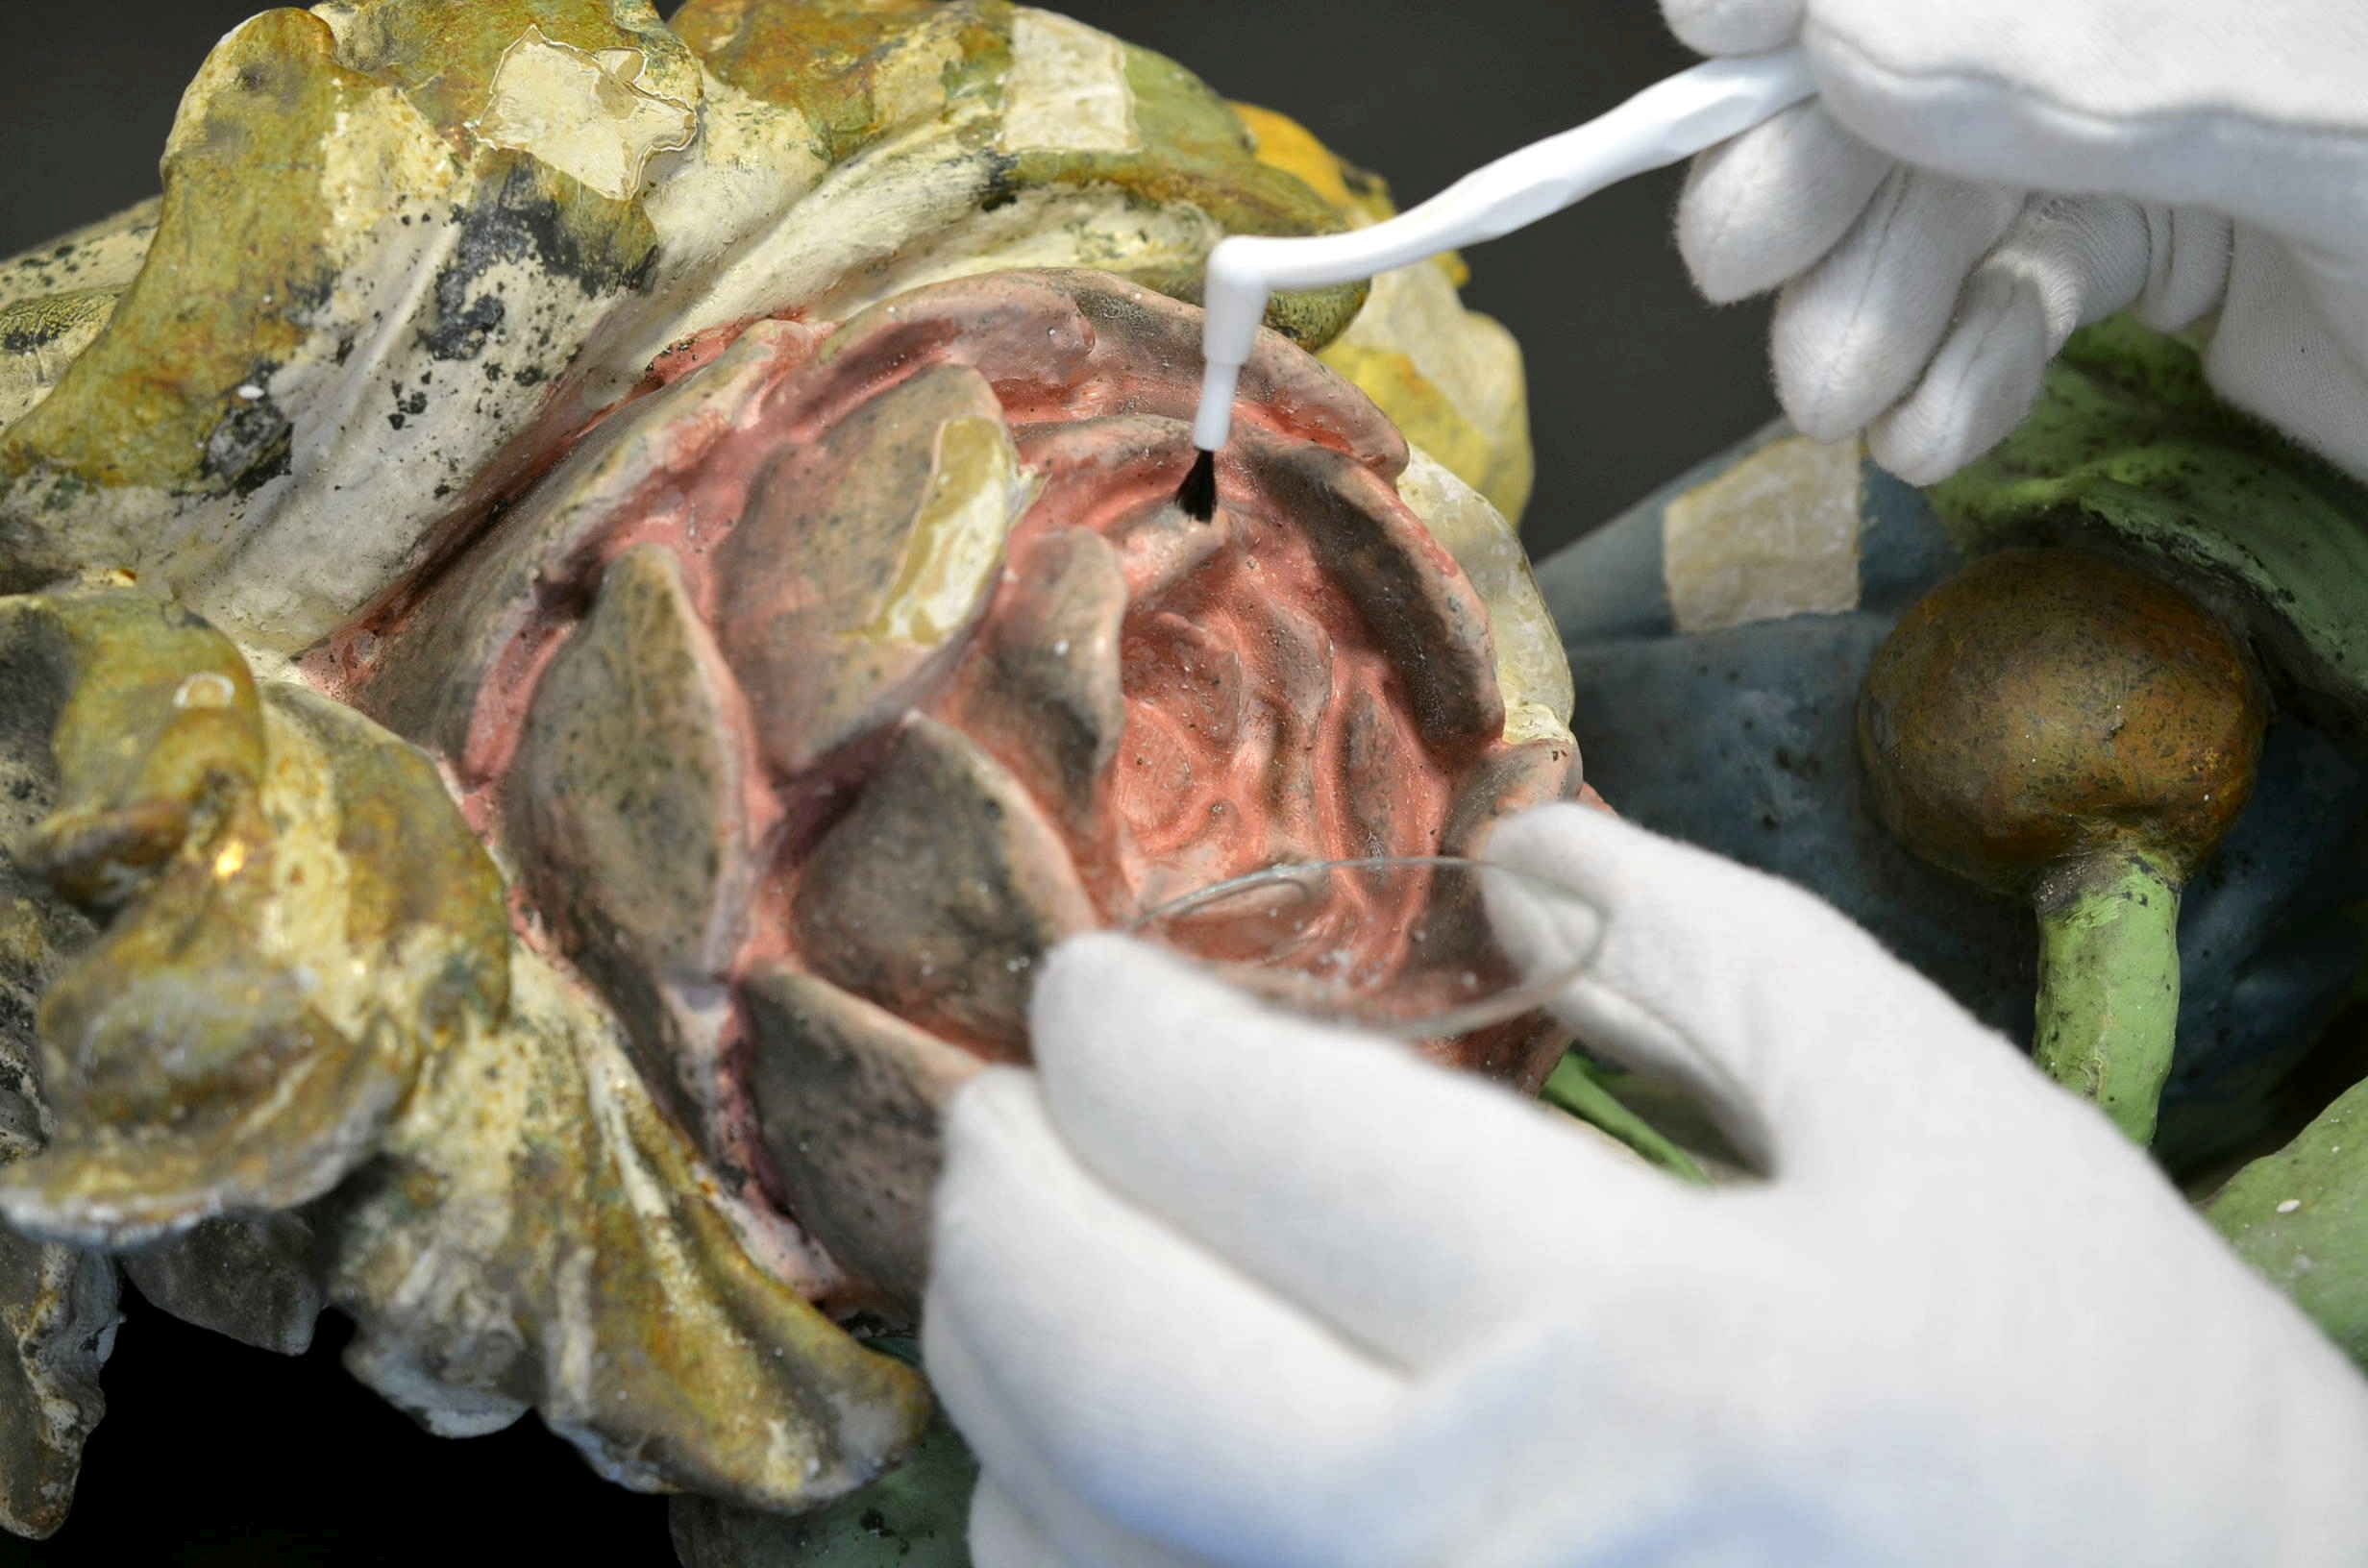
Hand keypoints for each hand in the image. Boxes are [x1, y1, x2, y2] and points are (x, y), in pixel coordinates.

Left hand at [923, 803, 2367, 1566]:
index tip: (1094, 984)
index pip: (1246, 1133)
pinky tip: (1107, 1460)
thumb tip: (1502, 851)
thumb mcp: (1944, 1128)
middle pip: (1095, 1353)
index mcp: (1634, 1332)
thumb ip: (1703, 951)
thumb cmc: (2109, 1419)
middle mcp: (1481, 1541)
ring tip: (1038, 1256)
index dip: (1116, 1030)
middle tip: (1004, 1102)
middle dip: (998, 1192)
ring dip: (1003, 1370)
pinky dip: (1069, 1537)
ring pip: (1071, 1536)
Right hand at [1661, 0, 2367, 483]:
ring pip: (1959, 192)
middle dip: (1819, 169)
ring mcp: (2169, 131)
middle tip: (1736, 258)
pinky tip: (1938, 431)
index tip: (1713, 37)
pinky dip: (1964, 370)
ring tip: (1838, 403)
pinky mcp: (2180, 248)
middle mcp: (2158, 24)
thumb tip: (1841, 37)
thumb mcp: (2306, 116)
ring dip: (1869, 305)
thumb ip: (2086, 67)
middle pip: (1929, 65)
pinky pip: (2030, 286)